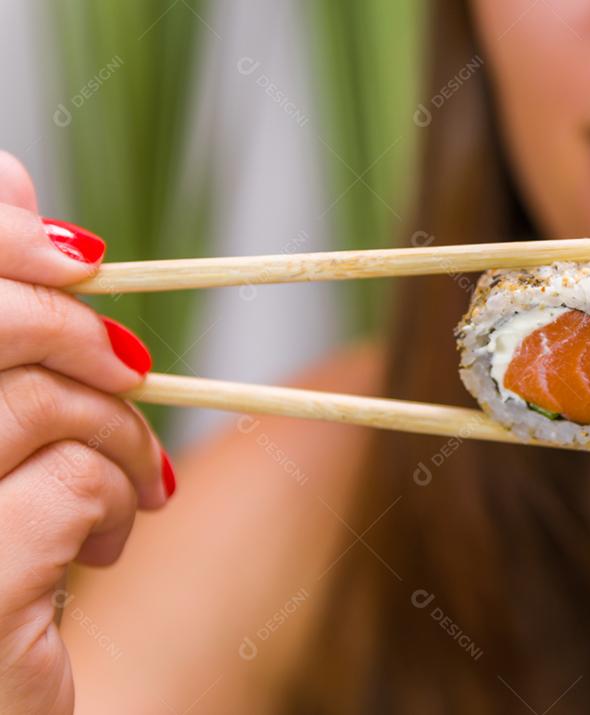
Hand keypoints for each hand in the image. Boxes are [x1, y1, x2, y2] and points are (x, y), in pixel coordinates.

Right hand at [0, 151, 172, 713]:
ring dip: (119, 438)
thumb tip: (11, 180)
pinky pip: (68, 486)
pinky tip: (104, 543)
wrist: (0, 698)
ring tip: (136, 485)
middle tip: (133, 373)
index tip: (82, 256)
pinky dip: (115, 502)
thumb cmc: (0, 552)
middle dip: (80, 336)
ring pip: (38, 403)